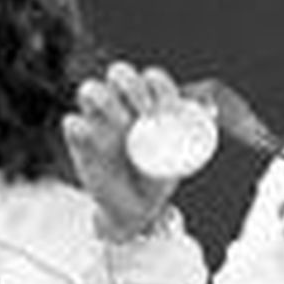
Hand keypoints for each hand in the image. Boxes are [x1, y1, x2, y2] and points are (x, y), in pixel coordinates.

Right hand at [63, 60, 187, 238]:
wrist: (135, 210)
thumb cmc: (157, 177)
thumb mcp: (179, 156)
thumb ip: (193, 131)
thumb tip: (211, 110)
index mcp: (146, 103)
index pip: (150, 78)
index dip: (160, 85)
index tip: (170, 108)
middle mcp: (120, 104)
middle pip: (119, 73)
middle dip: (133, 85)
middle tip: (147, 111)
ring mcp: (97, 120)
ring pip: (90, 90)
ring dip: (106, 99)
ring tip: (123, 123)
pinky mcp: (79, 140)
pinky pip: (72, 123)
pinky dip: (79, 125)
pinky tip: (92, 135)